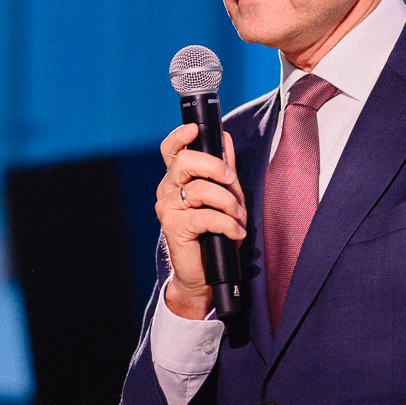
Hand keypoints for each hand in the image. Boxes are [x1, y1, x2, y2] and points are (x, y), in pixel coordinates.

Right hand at [155, 123, 246, 318]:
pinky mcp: (174, 227)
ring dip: (228, 202)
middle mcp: (167, 190)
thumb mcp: (225, 197)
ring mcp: (167, 208)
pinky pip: (206, 216)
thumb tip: (226, 139)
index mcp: (177, 179)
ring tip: (238, 217)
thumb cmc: (214, 234)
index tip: (194, 129)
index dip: (180, 137)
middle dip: (214, 166)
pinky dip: (228, 224)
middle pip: (184, 161)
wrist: (204, 274)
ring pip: (200, 189)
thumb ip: (224, 169)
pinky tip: (235, 233)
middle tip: (230, 180)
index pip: (171, 150)